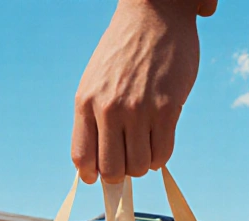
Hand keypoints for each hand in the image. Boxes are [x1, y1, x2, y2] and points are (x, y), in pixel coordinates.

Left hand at [72, 0, 214, 183]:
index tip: (98, 177)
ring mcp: (138, 110)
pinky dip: (160, 157)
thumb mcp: (95, 81)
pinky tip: (159, 141)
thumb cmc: (124, 52)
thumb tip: (95, 162)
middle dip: (120, 174)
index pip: (82, 158)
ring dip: (142, 165)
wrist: (154, 15)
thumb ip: (92, 118)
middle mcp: (109, 109)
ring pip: (139, 166)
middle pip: (112, 170)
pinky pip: (163, 153)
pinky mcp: (167, 108)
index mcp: (85, 103)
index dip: (90, 175)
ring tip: (144, 147)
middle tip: (127, 162)